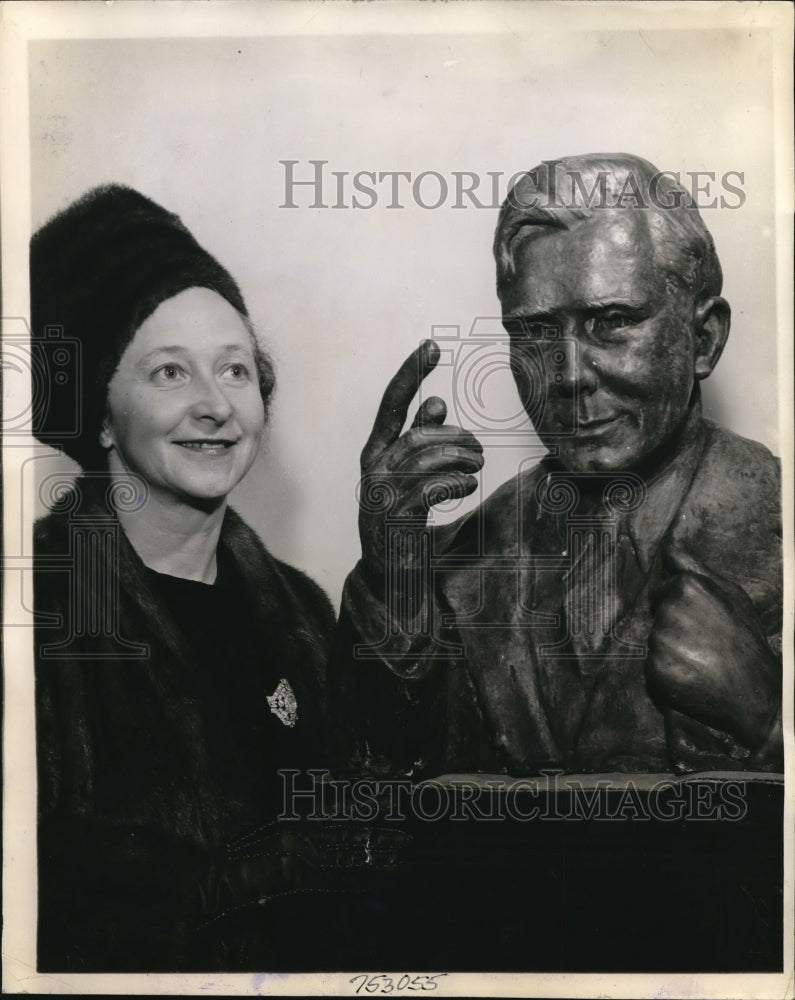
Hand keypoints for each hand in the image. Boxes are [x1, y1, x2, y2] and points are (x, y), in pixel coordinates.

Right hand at [358, 340, 483, 591]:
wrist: (389, 575)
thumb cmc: (403, 521)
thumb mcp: (409, 476)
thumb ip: (420, 441)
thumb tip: (437, 403)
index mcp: (374, 453)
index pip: (391, 405)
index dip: (409, 374)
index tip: (431, 345)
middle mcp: (372, 469)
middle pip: (418, 434)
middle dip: (455, 436)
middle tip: (479, 448)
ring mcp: (381, 493)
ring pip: (426, 457)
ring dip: (461, 459)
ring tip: (476, 467)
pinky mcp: (396, 516)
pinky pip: (432, 486)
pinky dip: (456, 482)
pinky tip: (467, 486)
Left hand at [646, 547, 779, 750]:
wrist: (754, 691)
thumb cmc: (745, 639)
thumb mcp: (730, 594)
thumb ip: (695, 567)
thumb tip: (667, 548)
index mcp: (687, 585)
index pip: (661, 589)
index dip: (678, 604)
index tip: (699, 619)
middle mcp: (670, 610)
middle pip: (656, 614)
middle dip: (673, 624)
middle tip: (702, 641)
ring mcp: (660, 641)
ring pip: (654, 639)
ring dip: (670, 648)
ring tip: (700, 659)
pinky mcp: (655, 668)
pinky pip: (652, 664)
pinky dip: (667, 670)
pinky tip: (691, 674)